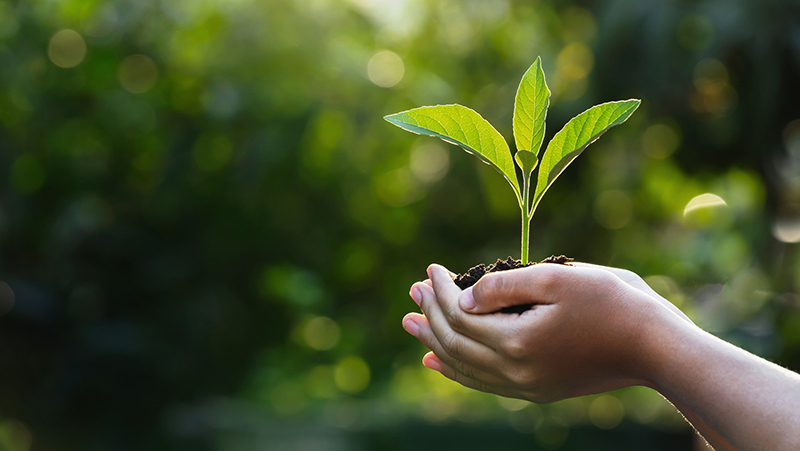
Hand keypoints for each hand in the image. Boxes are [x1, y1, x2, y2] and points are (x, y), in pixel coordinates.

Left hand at [402, 262, 692, 402]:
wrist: (655, 348)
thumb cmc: (613, 303)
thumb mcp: (557, 279)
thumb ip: (504, 287)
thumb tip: (462, 297)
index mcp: (517, 343)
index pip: (459, 315)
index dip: (440, 290)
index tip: (432, 268)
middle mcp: (515, 373)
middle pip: (454, 343)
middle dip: (429, 314)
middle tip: (411, 291)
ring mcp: (525, 387)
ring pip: (463, 367)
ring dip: (434, 342)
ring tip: (411, 325)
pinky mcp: (536, 391)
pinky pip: (482, 383)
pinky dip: (455, 370)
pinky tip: (438, 362)